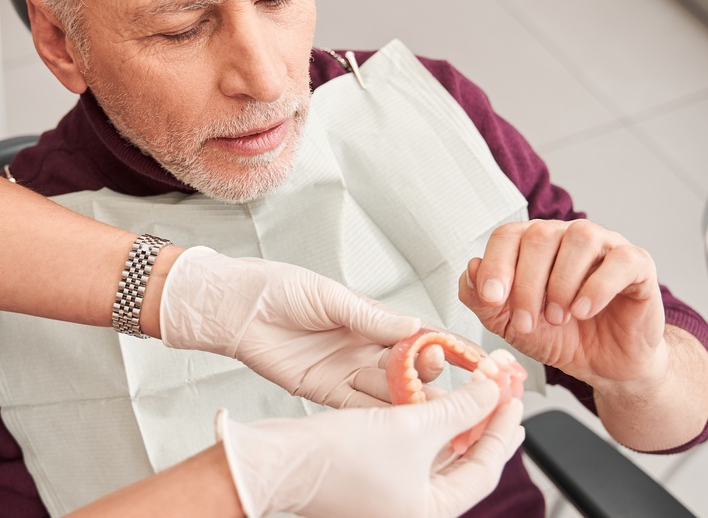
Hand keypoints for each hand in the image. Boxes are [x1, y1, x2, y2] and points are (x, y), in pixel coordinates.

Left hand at [158, 246, 444, 407]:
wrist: (234, 307)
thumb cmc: (276, 289)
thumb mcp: (328, 296)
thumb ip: (369, 317)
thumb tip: (413, 326)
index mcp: (369, 318)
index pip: (417, 333)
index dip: (445, 344)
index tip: (472, 354)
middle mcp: (362, 347)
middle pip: (407, 366)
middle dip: (426, 371)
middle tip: (435, 370)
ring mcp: (345, 371)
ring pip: (387, 390)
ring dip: (408, 398)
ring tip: (429, 403)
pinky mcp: (324, 392)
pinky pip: (357, 406)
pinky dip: (378, 414)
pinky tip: (398, 420)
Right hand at [217, 380, 524, 517]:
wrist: (277, 460)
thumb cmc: (336, 458)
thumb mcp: (411, 426)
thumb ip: (461, 408)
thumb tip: (493, 391)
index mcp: (430, 513)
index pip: (484, 468)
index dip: (502, 427)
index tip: (513, 396)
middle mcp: (413, 509)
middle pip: (465, 463)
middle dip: (483, 424)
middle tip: (502, 393)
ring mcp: (393, 496)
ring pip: (439, 454)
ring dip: (456, 420)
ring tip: (475, 390)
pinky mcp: (374, 478)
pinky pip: (414, 450)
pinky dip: (427, 424)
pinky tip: (436, 400)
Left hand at [459, 220, 667, 390]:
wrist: (604, 365)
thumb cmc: (559, 337)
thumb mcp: (510, 325)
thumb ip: (483, 301)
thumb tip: (470, 267)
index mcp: (534, 245)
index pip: (508, 235)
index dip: (495, 264)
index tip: (491, 299)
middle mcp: (568, 236)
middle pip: (540, 235)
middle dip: (527, 283)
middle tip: (528, 322)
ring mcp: (605, 246)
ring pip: (580, 238)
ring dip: (561, 283)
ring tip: (558, 317)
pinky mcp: (638, 265)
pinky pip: (620, 260)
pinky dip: (598, 287)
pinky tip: (584, 311)